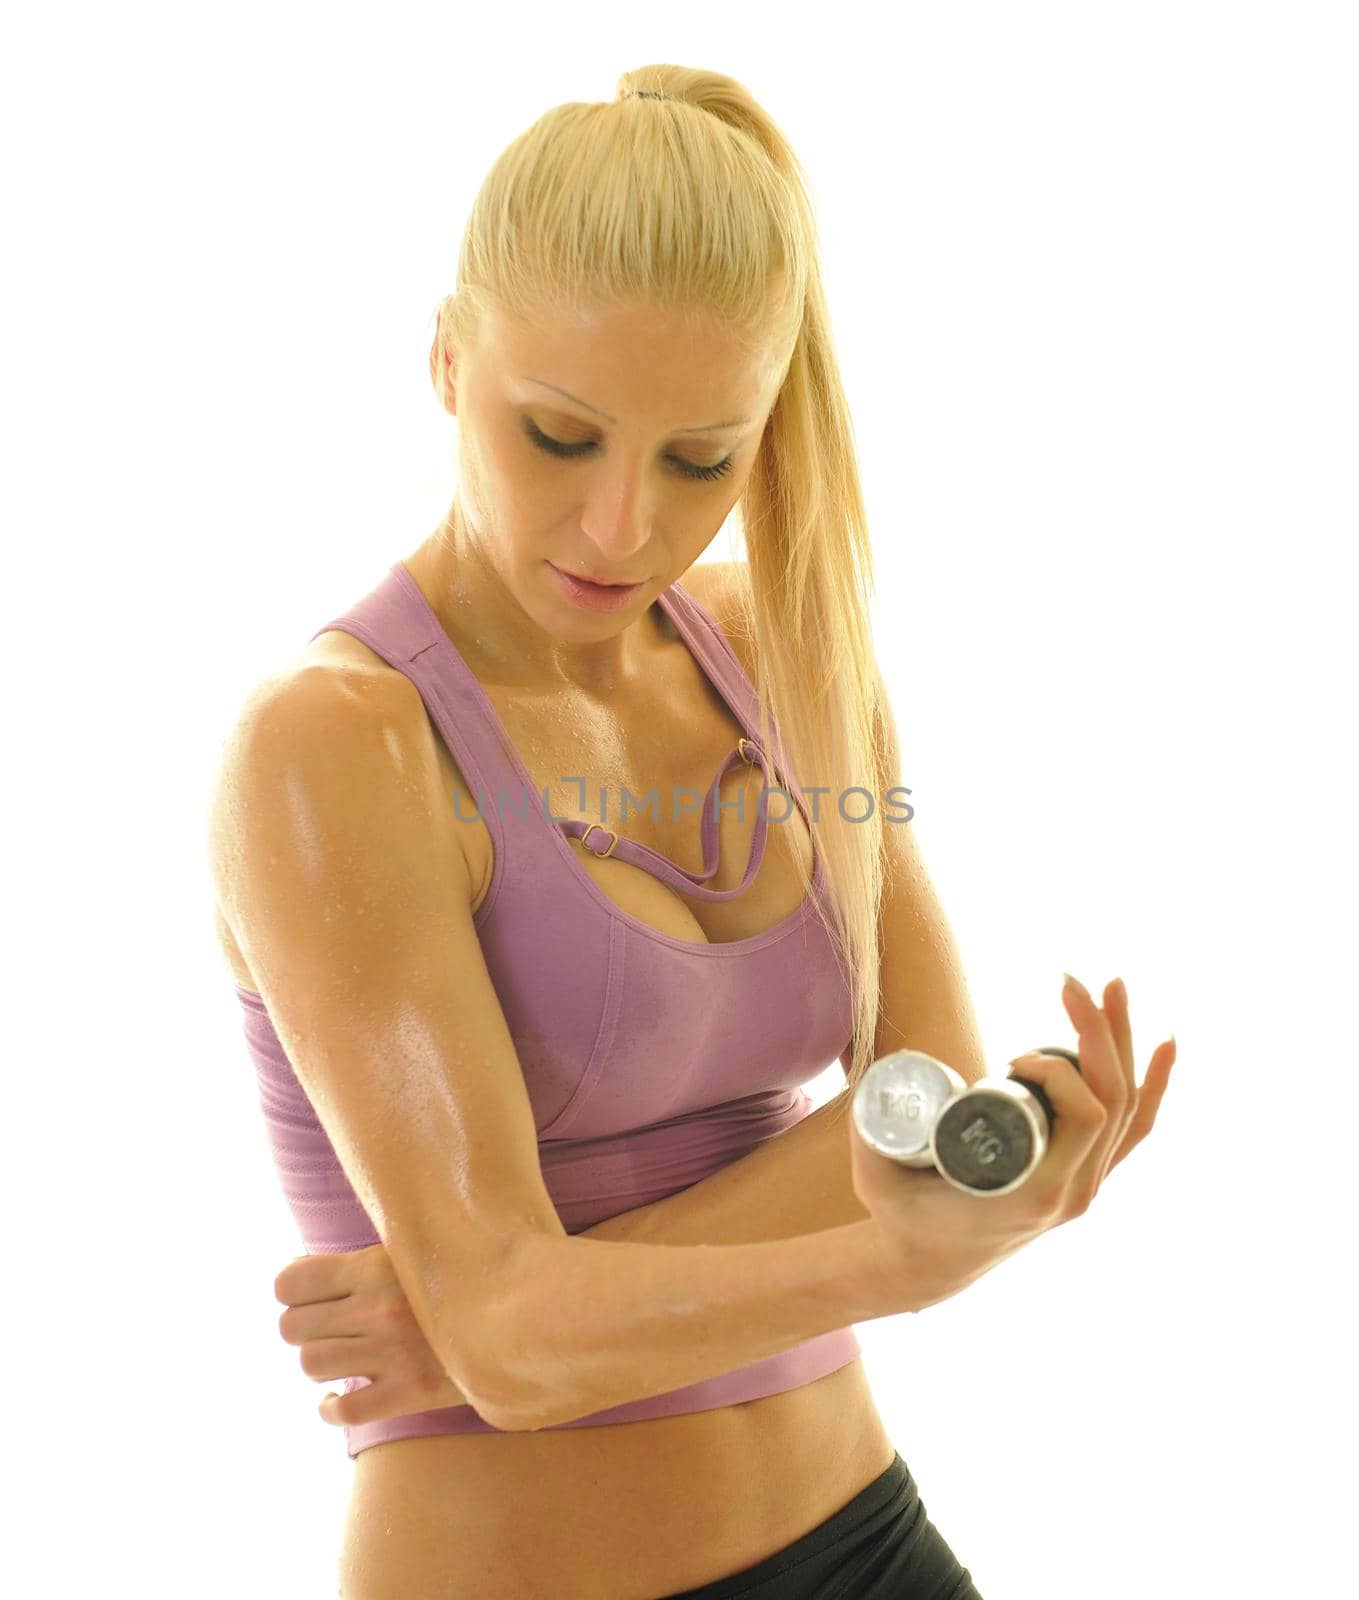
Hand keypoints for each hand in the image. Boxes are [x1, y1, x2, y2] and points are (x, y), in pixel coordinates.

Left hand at [274, 1243, 472, 1427]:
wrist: (524, 1316)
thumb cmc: (460, 1276)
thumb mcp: (412, 1252)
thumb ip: (363, 1261)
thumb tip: (300, 1273)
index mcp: (375, 1267)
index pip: (290, 1284)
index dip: (291, 1290)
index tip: (307, 1293)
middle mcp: (377, 1310)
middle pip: (293, 1327)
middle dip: (303, 1326)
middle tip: (326, 1326)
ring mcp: (392, 1355)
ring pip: (312, 1364)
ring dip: (321, 1361)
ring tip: (343, 1355)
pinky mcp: (409, 1394)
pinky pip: (343, 1412)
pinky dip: (331, 1407)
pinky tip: (339, 1397)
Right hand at [849, 973, 1175, 1312]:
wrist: (929, 1264)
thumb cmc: (902, 1217)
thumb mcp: (880, 1180)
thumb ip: (871, 1135)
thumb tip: (879, 1077)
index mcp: (1036, 1194)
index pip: (1085, 1117)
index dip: (1062, 1071)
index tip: (1013, 1057)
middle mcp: (1073, 1192)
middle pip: (1114, 1100)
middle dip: (1099, 1032)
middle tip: (1068, 982)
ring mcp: (1085, 1187)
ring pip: (1127, 1108)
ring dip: (1122, 1041)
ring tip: (1111, 987)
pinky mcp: (1085, 1177)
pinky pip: (1132, 1129)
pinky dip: (1152, 1085)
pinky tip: (1165, 1044)